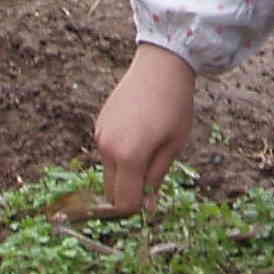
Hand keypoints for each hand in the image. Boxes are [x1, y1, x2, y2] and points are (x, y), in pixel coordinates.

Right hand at [94, 43, 196, 213]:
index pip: (124, 202)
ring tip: (149, 149)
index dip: (137, 207)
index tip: (151, 201)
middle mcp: (108, 148)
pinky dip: (119, 156)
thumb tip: (148, 208)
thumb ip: (156, 178)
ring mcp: (100, 135)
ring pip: (108, 172)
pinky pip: (106, 153)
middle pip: (111, 191)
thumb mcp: (173, 145)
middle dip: (128, 194)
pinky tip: (139, 135)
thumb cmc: (174, 105)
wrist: (160, 65)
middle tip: (151, 181)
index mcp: (129, 156)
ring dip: (124, 173)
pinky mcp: (99, 125)